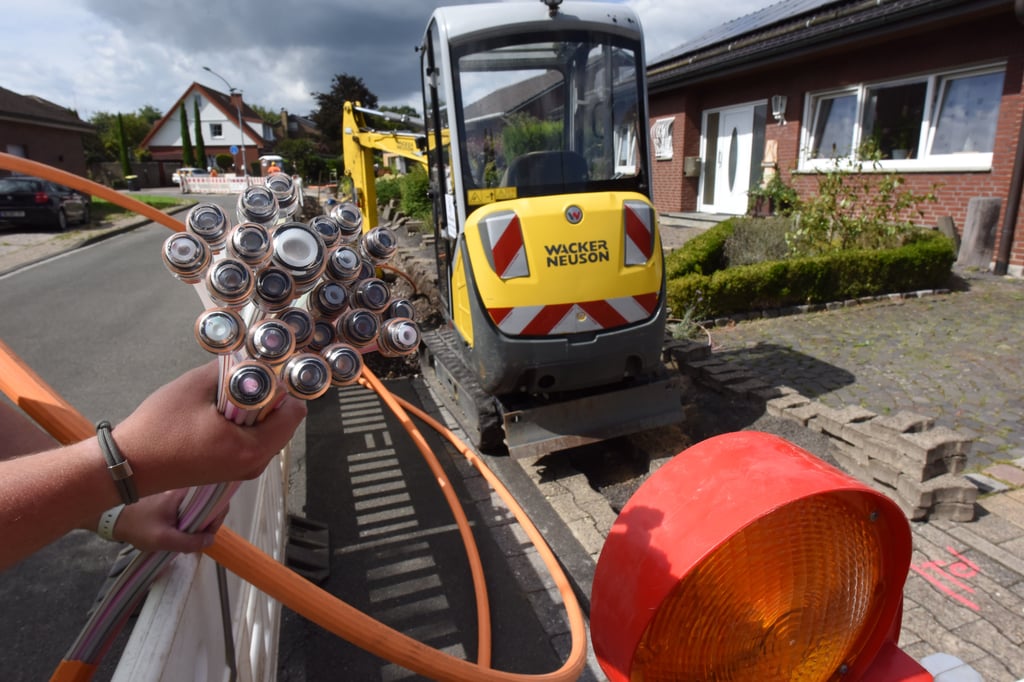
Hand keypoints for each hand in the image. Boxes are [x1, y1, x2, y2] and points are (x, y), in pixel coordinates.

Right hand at [110, 360, 306, 496]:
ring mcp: (244, 471)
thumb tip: (252, 358)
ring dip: (254, 411)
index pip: (295, 413)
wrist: (128, 466)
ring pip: (268, 431)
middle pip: (283, 422)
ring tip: (223, 398)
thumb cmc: (158, 429)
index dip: (283, 388)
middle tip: (239, 383)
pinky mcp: (231, 470)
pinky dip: (244, 425)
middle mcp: (255, 464)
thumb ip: (232, 369)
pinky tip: (218, 414)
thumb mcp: (195, 387)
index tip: (263, 372)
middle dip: (268, 399)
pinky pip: (252, 441)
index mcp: (253, 448)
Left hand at [110, 489, 228, 552]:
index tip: (205, 536)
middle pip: (210, 506)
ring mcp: (180, 495)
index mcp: (186, 493)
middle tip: (193, 541)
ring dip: (196, 526)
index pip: (217, 502)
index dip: (216, 520)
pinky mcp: (173, 501)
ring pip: (200, 510)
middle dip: (206, 526)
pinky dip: (188, 523)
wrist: (113, 519)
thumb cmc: (137, 526)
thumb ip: (189, 542)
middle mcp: (186, 490)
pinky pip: (190, 511)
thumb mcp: (163, 539)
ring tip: (183, 539)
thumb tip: (210, 541)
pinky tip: (177, 534)